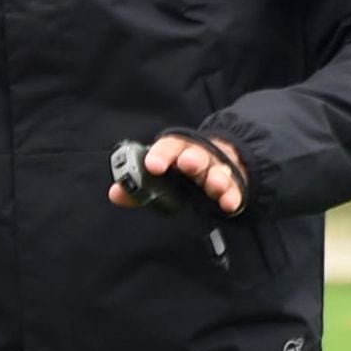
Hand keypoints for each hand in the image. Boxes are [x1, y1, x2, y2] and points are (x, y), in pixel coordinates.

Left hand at [114, 130, 246, 215]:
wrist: (219, 160)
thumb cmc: (182, 169)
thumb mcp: (161, 173)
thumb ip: (137, 185)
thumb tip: (116, 193)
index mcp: (178, 149)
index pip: (169, 146)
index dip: (161, 154)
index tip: (153, 165)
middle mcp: (199, 155)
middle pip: (196, 154)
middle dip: (192, 159)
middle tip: (187, 164)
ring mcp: (218, 168)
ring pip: (218, 170)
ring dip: (216, 177)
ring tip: (213, 185)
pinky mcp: (233, 183)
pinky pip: (235, 189)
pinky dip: (233, 195)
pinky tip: (229, 204)